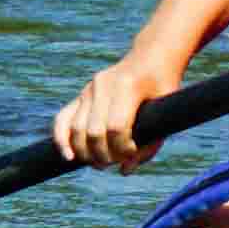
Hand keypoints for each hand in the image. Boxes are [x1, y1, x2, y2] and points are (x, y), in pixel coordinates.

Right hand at [50, 53, 180, 170]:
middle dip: (104, 155)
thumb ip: (149, 144)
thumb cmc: (163, 87)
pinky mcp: (81, 94)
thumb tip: (124, 170)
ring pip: (76, 129)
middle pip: (94, 132)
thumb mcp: (166, 113)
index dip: (123, 148)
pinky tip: (68, 156)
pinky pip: (63, 119)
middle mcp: (103, 85)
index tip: (132, 154)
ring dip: (86, 153)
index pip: (116, 127)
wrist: (151, 57)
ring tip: (100, 164)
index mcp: (127, 86)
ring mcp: (89, 89)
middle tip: (116, 162)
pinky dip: (62, 139)